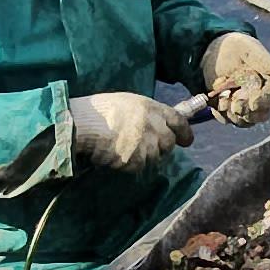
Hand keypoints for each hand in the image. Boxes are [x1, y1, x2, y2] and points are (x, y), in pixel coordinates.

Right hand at [66, 91, 185, 170]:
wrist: (82, 126)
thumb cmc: (99, 111)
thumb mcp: (127, 103)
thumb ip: (147, 113)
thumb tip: (159, 123)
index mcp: (152, 107)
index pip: (179, 121)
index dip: (184, 132)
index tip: (186, 140)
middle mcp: (154, 126)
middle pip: (168, 143)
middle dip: (160, 146)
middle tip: (144, 146)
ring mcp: (148, 144)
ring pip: (155, 157)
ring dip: (143, 156)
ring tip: (123, 147)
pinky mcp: (138, 160)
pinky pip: (139, 166)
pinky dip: (129, 164)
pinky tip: (115, 155)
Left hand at [201, 31, 269, 127]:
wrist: (213, 51)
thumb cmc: (235, 48)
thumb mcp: (248, 49)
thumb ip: (262, 59)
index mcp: (267, 82)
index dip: (264, 100)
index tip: (254, 102)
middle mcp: (258, 97)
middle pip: (260, 115)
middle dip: (248, 112)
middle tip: (236, 104)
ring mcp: (243, 105)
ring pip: (243, 120)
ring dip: (232, 112)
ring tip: (222, 96)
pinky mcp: (228, 110)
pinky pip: (227, 119)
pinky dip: (220, 112)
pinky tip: (215, 98)